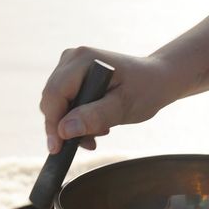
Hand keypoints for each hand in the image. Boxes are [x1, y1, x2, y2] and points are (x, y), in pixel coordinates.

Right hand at [39, 47, 179, 153]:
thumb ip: (94, 117)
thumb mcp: (123, 107)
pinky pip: (64, 102)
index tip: (57, 150)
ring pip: (56, 104)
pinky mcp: (73, 75)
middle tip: (92, 141)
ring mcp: (70, 65)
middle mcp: (71, 58)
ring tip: (101, 131)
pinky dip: (76, 119)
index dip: (52, 124)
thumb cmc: (145, 90)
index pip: (54, 96)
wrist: (157, 80)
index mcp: (83, 60)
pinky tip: (97, 126)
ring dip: (73, 125)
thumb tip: (64, 130)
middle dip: (66, 127)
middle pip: (51, 100)